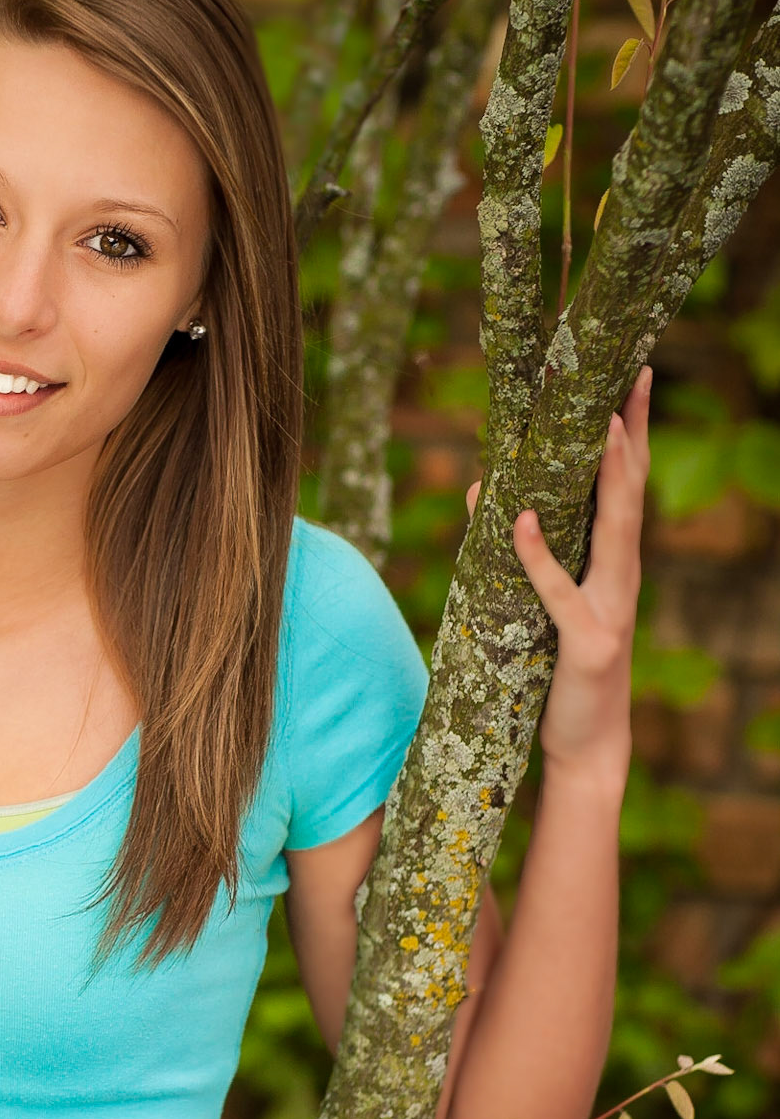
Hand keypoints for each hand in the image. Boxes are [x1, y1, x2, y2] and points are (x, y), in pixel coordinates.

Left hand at [467, 367, 648, 792]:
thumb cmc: (558, 671)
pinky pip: (558, 592)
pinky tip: (522, 519)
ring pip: (612, 530)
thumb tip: (483, 492)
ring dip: (606, 476)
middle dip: (631, 431)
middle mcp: (621, 577)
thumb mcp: (539, 603)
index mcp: (612, 563)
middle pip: (630, 490)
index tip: (631, 374)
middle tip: (634, 373)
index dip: (630, 429)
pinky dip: (538, 556)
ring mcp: (610, 608)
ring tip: (598, 423)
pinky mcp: (586, 643)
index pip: (624, 483)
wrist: (586, 745)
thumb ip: (522, 553)